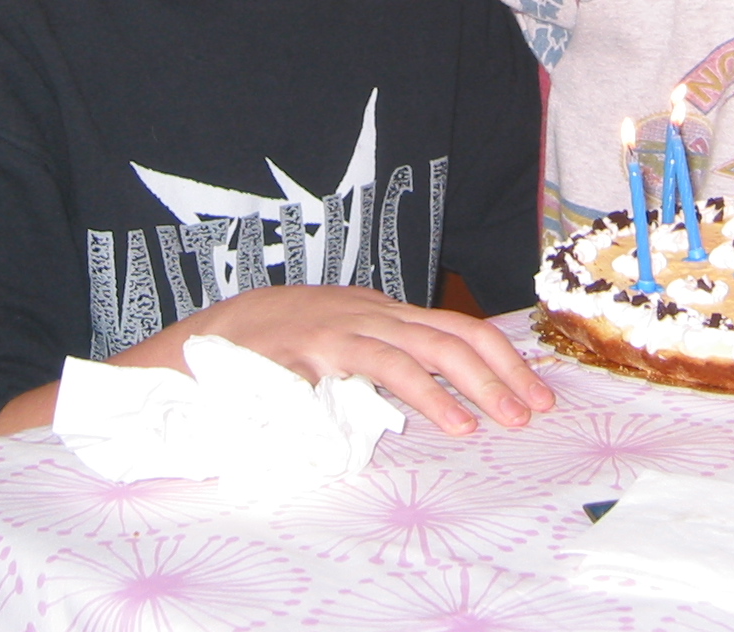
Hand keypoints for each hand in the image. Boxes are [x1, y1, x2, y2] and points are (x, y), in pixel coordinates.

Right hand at [0, 285, 554, 440]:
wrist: (195, 345)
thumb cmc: (262, 356)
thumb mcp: (326, 353)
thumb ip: (369, 366)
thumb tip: (423, 399)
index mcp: (374, 310)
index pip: (452, 326)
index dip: (499, 357)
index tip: (532, 391)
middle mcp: (368, 310)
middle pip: (455, 333)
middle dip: (505, 371)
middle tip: (538, 410)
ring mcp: (346, 324)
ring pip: (432, 347)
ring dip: (479, 387)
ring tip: (508, 422)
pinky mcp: (323, 348)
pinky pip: (386, 369)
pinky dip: (428, 397)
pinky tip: (453, 424)